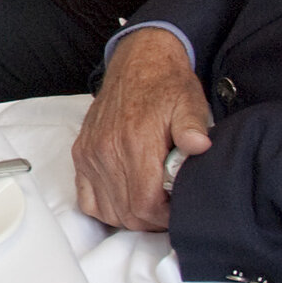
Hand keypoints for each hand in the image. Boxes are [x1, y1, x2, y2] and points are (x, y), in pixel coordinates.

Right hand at [71, 27, 214, 232]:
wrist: (139, 61)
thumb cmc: (166, 85)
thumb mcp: (189, 102)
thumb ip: (193, 126)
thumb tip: (200, 145)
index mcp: (135, 142)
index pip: (145, 204)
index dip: (165, 217)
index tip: (178, 210)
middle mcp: (107, 151)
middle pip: (127, 214)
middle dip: (151, 220)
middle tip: (168, 209)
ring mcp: (91, 154)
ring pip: (107, 211)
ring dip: (130, 216)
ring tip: (150, 204)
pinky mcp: (82, 154)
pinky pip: (87, 199)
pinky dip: (105, 208)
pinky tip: (125, 199)